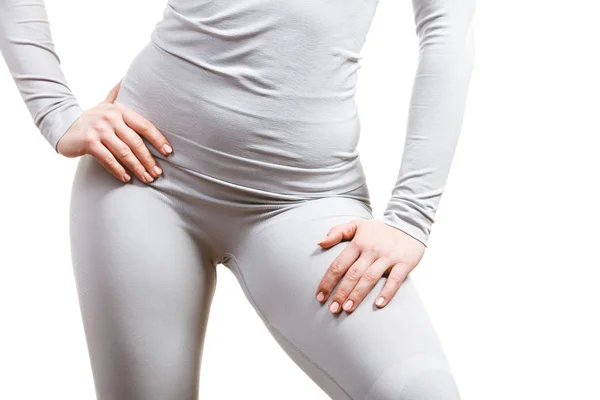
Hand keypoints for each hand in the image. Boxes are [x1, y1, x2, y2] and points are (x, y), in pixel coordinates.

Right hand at [56, 79, 172, 182]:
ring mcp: (99, 129)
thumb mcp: (105, 104)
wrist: (63, 125)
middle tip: (157, 173)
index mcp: (120, 110)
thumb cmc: (91, 118)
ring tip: (147, 178)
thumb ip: (117, 93)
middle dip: (148, 160)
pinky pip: (108, 159)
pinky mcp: (88, 142)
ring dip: (137, 168)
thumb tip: (126, 77)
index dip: (158, 139)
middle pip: (135, 142)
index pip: (144, 125)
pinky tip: (126, 178)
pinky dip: (119, 170)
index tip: (168, 152)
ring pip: (124, 152)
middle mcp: (110, 117)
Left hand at [315, 218, 425, 312]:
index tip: (319, 297)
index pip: (339, 264)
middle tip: (333, 309)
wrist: (409, 223)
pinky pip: (395, 280)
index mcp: (358, 243)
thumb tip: (319, 242)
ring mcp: (388, 257)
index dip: (328, 281)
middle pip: (353, 274)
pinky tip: (378, 304)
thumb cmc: (379, 230)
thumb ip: (337, 232)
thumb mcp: (357, 225)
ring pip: (370, 278)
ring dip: (358, 295)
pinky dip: (387, 292)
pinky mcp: (404, 263)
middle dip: (341, 293)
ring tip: (347, 309)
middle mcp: (371, 250)